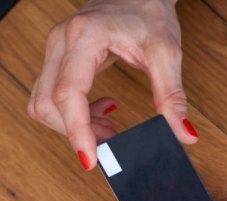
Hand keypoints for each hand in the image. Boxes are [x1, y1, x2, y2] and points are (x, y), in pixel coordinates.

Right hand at [28, 0, 195, 169]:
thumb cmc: (148, 12)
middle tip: (112, 139)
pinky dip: (69, 115)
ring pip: (42, 102)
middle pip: (47, 103)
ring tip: (107, 126)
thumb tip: (184, 134)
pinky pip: (48, 96)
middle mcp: (61, 41)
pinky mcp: (56, 58)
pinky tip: (99, 112)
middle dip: (76, 132)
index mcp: (85, 35)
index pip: (67, 93)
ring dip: (71, 126)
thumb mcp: (166, 53)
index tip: (91, 159)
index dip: (76, 130)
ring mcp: (55, 49)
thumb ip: (173, 96)